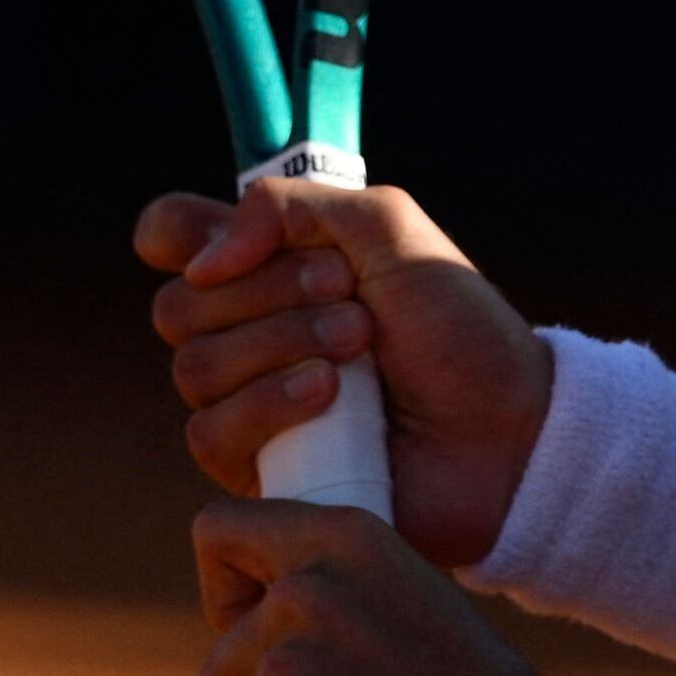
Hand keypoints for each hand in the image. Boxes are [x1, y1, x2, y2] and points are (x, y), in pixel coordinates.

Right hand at [139, 179, 552, 569]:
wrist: (505, 425)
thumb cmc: (457, 326)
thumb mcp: (389, 229)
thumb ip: (292, 208)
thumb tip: (202, 261)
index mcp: (270, 263)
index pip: (169, 235)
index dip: (174, 236)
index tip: (233, 248)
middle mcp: (247, 329)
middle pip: (179, 303)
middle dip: (268, 291)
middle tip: (350, 293)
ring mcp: (247, 399)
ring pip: (194, 366)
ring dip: (284, 343)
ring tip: (361, 346)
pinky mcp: (257, 467)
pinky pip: (212, 431)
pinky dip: (272, 402)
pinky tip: (329, 398)